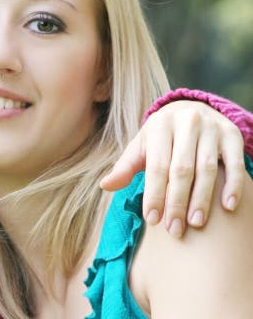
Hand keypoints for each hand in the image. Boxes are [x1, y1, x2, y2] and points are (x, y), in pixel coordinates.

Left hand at [100, 100, 244, 237]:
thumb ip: (125, 167)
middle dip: (177, 201)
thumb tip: (105, 186)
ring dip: (202, 199)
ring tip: (195, 223)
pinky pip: (235, 163)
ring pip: (207, 168)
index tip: (152, 219)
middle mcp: (187, 123)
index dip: (154, 193)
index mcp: (159, 125)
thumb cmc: (162, 138)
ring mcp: (212, 128)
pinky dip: (233, 185)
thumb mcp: (142, 147)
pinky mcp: (233, 135)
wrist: (193, 110)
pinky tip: (227, 207)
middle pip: (182, 169)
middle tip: (174, 229)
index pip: (156, 165)